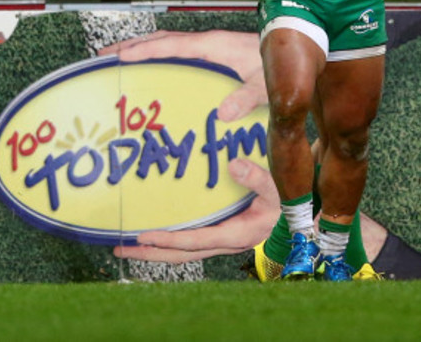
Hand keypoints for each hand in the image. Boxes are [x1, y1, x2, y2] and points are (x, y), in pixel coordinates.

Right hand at [98, 29, 266, 121]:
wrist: (294, 50)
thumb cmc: (280, 64)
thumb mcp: (264, 85)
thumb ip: (246, 97)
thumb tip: (223, 113)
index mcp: (214, 45)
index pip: (171, 46)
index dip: (143, 51)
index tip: (119, 57)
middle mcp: (209, 42)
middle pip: (162, 40)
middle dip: (133, 46)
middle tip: (105, 56)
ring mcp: (211, 46)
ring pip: (169, 43)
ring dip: (144, 48)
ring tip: (120, 60)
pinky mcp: (216, 53)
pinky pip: (180, 51)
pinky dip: (160, 55)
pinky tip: (155, 68)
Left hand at [113, 159, 279, 261]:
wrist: (300, 216)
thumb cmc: (290, 201)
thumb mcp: (277, 187)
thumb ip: (257, 177)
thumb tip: (233, 165)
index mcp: (236, 233)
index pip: (194, 241)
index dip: (167, 240)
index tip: (143, 237)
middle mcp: (225, 243)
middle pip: (181, 255)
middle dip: (150, 254)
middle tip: (120, 249)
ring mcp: (222, 241)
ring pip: (183, 252)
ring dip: (155, 251)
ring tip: (129, 245)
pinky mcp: (221, 234)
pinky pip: (190, 243)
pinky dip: (170, 242)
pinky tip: (157, 234)